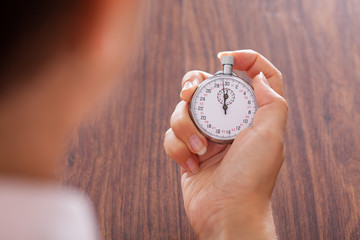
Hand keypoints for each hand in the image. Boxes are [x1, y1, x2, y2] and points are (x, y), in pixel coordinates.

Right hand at [164, 50, 287, 238]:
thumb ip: (272, 101)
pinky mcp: (187, 150)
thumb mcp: (271, 136)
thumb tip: (258, 76)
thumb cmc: (251, 178)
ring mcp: (205, 136)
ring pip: (182, 111)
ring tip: (198, 150)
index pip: (254, 75)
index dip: (245, 59)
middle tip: (189, 94)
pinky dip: (177, 148)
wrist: (226, 214)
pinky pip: (172, 135)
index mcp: (251, 114)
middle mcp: (228, 122)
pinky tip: (191, 165)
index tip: (226, 57)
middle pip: (205, 85)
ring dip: (185, 128)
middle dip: (192, 86)